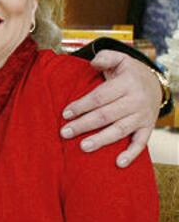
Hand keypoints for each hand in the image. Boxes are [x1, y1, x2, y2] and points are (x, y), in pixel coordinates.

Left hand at [60, 50, 160, 167]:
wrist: (156, 84)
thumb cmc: (129, 73)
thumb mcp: (120, 59)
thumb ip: (106, 58)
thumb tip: (93, 62)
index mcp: (127, 84)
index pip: (100, 97)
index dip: (82, 105)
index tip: (64, 114)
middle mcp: (136, 101)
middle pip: (106, 115)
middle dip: (84, 125)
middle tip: (64, 133)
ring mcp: (143, 116)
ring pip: (120, 130)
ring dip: (101, 140)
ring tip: (83, 147)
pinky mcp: (148, 128)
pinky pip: (141, 143)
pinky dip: (131, 154)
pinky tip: (118, 163)